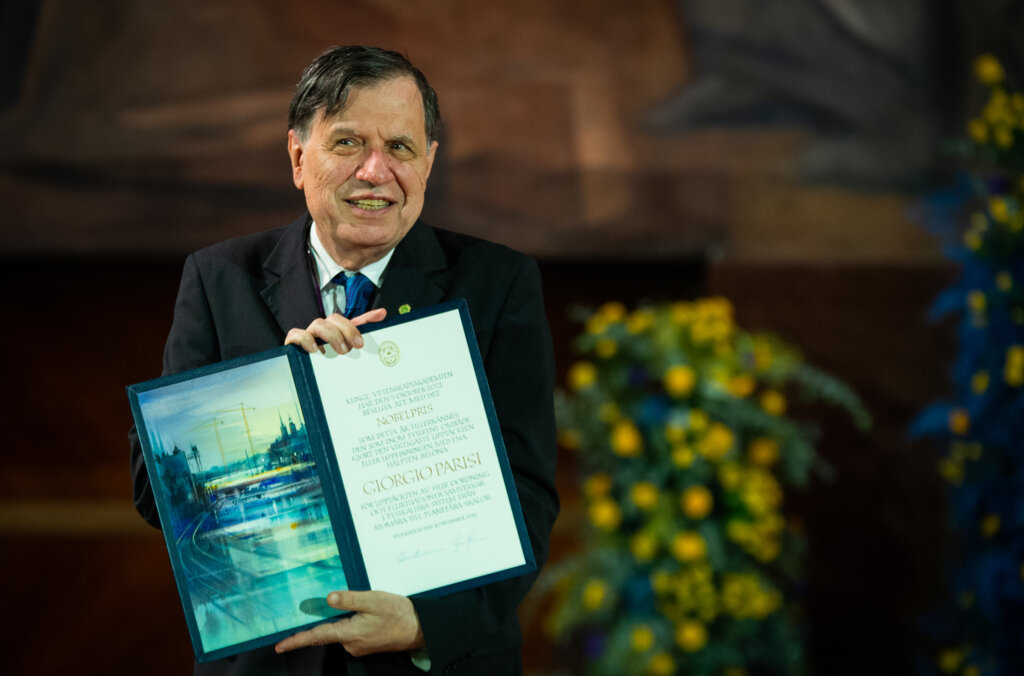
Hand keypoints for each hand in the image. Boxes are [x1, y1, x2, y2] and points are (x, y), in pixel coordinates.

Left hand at [275, 590, 424, 656]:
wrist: (420, 629)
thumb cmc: (398, 614)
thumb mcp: (373, 600)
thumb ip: (350, 599)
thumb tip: (328, 599)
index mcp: (349, 633)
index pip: (317, 637)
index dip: (297, 641)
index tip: (280, 647)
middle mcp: (351, 644)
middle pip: (329, 631)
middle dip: (327, 619)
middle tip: (332, 603)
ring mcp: (359, 646)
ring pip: (342, 630)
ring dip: (344, 618)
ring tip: (363, 605)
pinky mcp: (366, 644)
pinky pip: (352, 632)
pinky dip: (353, 622)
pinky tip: (367, 613)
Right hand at [285, 309, 386, 354]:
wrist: (302, 375)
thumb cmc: (328, 361)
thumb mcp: (347, 350)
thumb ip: (363, 332)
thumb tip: (382, 312)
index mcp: (335, 330)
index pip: (348, 321)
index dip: (358, 324)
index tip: (366, 337)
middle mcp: (322, 330)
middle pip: (334, 319)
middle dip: (347, 330)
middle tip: (357, 346)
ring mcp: (308, 334)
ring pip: (319, 324)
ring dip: (332, 335)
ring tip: (341, 351)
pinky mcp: (294, 342)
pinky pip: (296, 334)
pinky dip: (305, 339)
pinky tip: (315, 350)